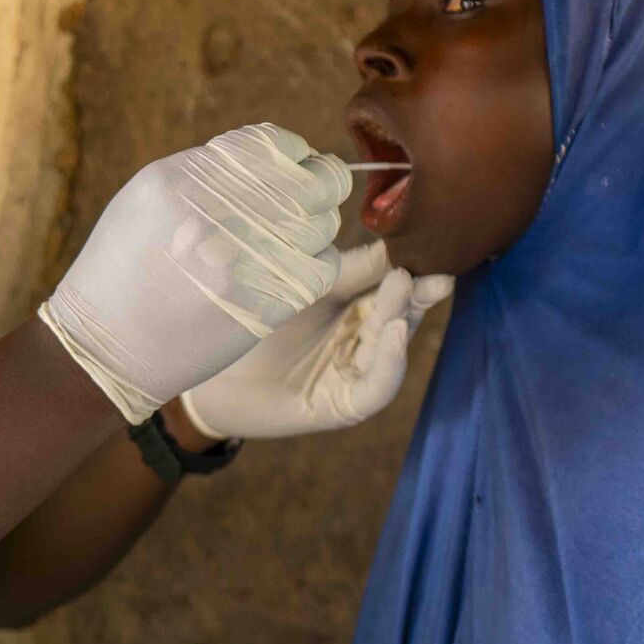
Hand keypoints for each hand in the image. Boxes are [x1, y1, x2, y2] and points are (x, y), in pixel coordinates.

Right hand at [40, 124, 348, 422]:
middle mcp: (218, 216)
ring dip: (314, 226)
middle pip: (315, 182)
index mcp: (184, 180)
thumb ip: (208, 169)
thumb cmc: (126, 263)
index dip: (294, 153)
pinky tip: (288, 266)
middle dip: (322, 183)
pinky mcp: (266, 302)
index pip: (273, 145)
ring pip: (323, 224)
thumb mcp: (147, 196)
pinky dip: (315, 263)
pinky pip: (323, 266)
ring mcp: (247, 261)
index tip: (294, 164)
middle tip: (315, 192)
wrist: (109, 340)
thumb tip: (277, 157)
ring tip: (286, 237)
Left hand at [180, 242, 454, 439]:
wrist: (206, 372)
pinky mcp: (343, 405)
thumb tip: (393, 237)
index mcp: (353, 306)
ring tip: (408, 287)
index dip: (412, 266)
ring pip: (391, 346)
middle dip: (418, 293)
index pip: (390, 284)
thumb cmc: (250, 322)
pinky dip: (390, 363)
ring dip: (401, 317)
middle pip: (399, 315)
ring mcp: (353, 374)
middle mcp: (360, 340)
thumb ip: (347, 269)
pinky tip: (392, 333)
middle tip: (436, 270)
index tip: (430, 243)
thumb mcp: (301, 287)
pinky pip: (377, 388)